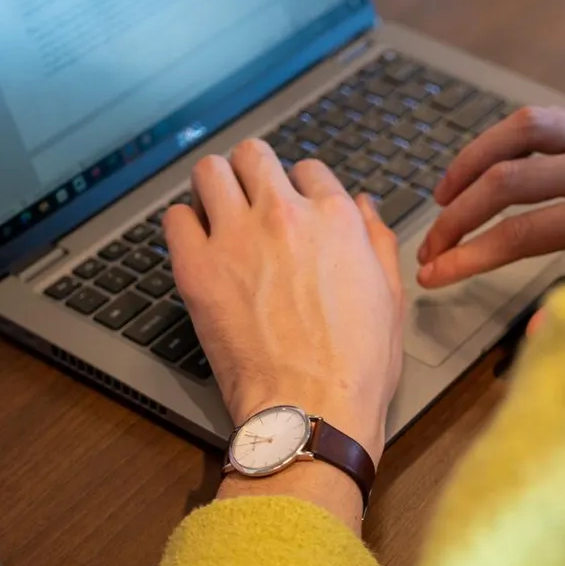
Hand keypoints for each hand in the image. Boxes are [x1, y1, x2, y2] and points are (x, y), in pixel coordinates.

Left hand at [164, 141, 403, 460]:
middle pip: (255, 155)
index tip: (293, 208)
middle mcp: (285, 215)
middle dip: (252, 173)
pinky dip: (184, 225)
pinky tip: (196, 245)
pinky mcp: (197, 268)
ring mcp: (237, 237)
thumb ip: (376, 239)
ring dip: (213, 187)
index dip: (300, 188)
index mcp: (335, 219)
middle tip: (249, 200)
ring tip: (216, 212)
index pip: (308, 168)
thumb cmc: (356, 366)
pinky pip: (175, 218)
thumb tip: (363, 206)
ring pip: (209, 171)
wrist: (313, 410)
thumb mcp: (390, 296)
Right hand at [417, 106, 564, 287]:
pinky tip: (491, 161)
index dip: (469, 256)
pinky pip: (548, 118)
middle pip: (508, 178)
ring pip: (520, 130)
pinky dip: (507, 138)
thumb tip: (538, 338)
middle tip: (431, 246)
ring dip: (471, 161)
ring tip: (443, 194)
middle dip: (458, 216)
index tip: (436, 276)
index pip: (522, 233)